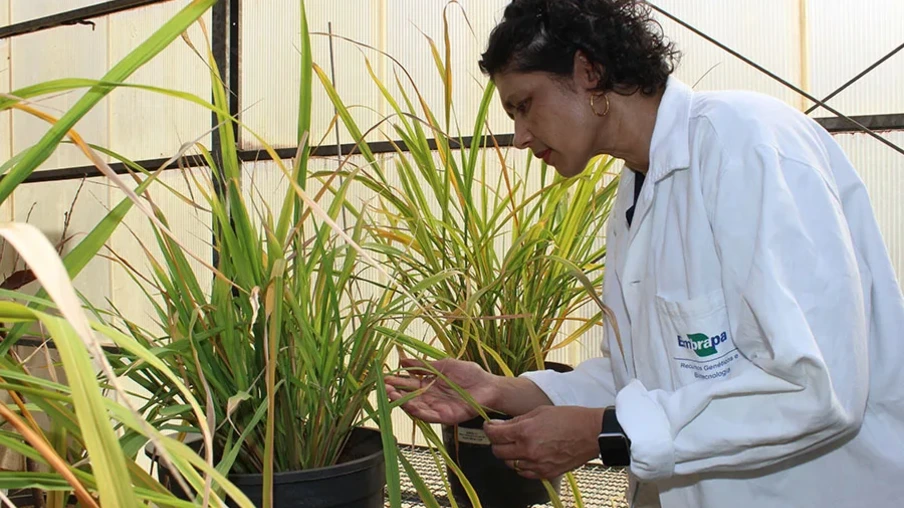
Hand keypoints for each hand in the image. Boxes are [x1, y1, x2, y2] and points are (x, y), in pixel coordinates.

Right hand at [384, 358, 498, 425]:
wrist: (489, 385)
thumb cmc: (469, 374)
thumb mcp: (443, 365)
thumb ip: (423, 365)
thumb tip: (402, 360)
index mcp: (429, 384)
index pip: (408, 384)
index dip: (397, 381)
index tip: (384, 377)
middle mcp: (430, 397)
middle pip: (408, 397)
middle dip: (395, 393)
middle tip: (384, 387)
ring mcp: (437, 408)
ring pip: (416, 407)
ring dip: (403, 402)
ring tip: (392, 395)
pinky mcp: (446, 417)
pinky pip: (429, 416)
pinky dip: (418, 412)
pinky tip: (409, 406)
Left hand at [483, 405, 603, 479]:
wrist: (591, 433)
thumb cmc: (569, 418)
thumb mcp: (539, 412)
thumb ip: (516, 420)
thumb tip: (498, 425)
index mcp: (525, 431)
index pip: (495, 434)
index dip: (489, 429)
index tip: (490, 426)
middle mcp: (528, 450)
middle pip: (498, 451)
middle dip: (496, 442)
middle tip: (501, 435)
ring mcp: (537, 464)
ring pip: (509, 463)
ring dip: (508, 454)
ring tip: (516, 444)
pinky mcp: (546, 473)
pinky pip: (523, 473)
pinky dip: (521, 465)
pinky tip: (527, 455)